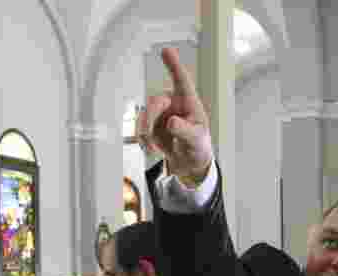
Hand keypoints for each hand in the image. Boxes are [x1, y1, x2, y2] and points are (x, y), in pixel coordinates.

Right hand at [137, 47, 213, 178]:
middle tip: (150, 138)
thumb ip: (185, 131)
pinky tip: (151, 149)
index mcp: (188, 102)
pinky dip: (143, 141)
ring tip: (155, 149)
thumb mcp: (197, 140)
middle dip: (150, 119)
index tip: (166, 51)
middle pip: (155, 102)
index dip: (173, 65)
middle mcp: (172, 103)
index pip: (181, 81)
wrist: (188, 162)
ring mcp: (159, 113)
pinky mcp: (150, 124)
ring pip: (143, 116)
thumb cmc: (198, 146)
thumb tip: (171, 122)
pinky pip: (139, 128)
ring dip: (146, 134)